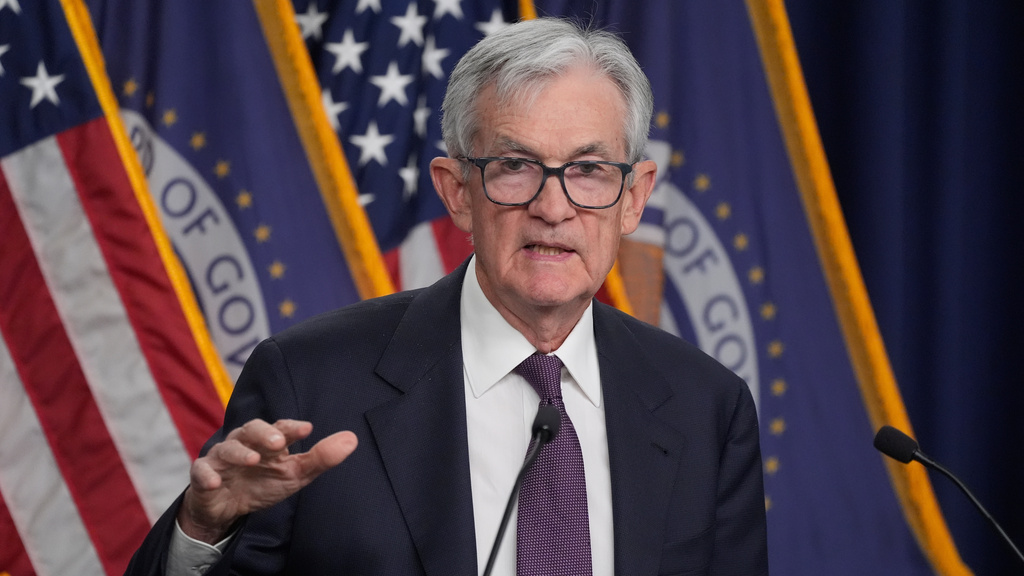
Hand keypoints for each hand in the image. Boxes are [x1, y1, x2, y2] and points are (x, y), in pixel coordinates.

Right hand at [177, 418, 357, 542]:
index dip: (292, 427)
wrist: (228, 508)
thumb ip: (321, 458)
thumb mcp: (295, 474)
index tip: (307, 429)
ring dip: (239, 452)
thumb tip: (353, 439)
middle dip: (264, 433)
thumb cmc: (264, 483)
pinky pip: (201, 471)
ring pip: (227, 447)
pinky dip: (207, 474)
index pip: (280, 428)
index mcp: (268, 440)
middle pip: (251, 429)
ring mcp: (222, 458)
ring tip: (253, 459)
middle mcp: (245, 443)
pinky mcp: (204, 475)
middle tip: (278, 442)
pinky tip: (215, 480)